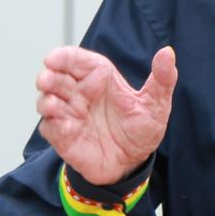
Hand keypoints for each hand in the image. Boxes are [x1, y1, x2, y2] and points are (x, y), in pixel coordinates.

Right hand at [35, 45, 177, 184]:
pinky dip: (54, 126)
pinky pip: (51, 129)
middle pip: (55, 78)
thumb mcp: (156, 103)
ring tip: (55, 104)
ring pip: (46, 101)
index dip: (62, 57)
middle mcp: (80, 93)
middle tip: (47, 80)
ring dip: (46, 101)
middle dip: (48, 77)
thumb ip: (162, 78)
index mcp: (99, 78)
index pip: (76, 60)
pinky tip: (66, 127)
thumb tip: (168, 52)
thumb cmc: (142, 128)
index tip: (53, 59)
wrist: (134, 162)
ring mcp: (69, 115)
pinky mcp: (63, 137)